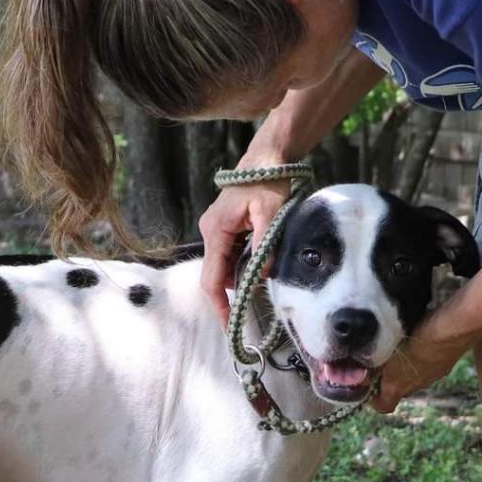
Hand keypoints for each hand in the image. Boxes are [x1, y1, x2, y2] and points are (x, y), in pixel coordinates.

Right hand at [198, 181, 291, 326]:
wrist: (267, 156)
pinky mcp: (224, 228)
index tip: (229, 325)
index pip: (212, 278)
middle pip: (216, 275)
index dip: (220, 304)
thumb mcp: (271, 213)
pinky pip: (229, 255)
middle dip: (231, 294)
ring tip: (261, 281)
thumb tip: (262, 276)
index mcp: (216, 231)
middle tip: (249, 312)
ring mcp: (216, 230)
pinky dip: (242, 264)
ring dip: (240, 278)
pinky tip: (258, 264)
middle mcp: (210, 232)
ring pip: (223, 266)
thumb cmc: (268, 179)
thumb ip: (264, 246)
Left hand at [371, 293, 481, 412]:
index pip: (384, 406)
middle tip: (382, 362)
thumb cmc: (417, 340)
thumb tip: (364, 374)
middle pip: (401, 389)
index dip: (375, 401)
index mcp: (399, 387)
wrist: (453, 328)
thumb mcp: (386, 353)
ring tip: (402, 347)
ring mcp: (435, 375)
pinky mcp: (448, 362)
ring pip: (416, 376)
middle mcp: (418, 386)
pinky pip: (431, 364)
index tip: (369, 388)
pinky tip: (421, 340)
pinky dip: (424, 356)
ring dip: (408, 367)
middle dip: (390, 379)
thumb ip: (374, 366)